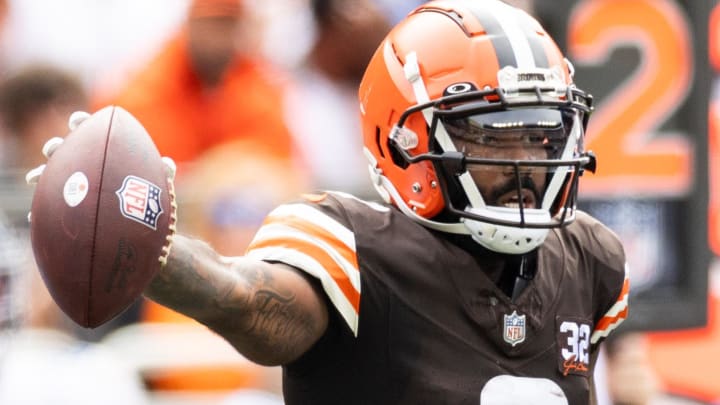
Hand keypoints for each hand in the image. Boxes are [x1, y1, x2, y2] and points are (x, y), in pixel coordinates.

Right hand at [26, 110, 178, 264]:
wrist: (141, 225)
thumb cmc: (150, 197)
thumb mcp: (158, 184)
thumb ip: (162, 172)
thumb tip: (166, 164)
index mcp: (107, 151)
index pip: (91, 130)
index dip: (83, 122)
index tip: (78, 121)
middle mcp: (87, 163)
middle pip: (66, 149)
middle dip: (57, 145)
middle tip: (53, 148)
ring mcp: (76, 183)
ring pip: (52, 172)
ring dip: (41, 172)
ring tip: (34, 177)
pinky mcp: (68, 203)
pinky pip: (50, 201)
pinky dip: (41, 201)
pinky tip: (33, 206)